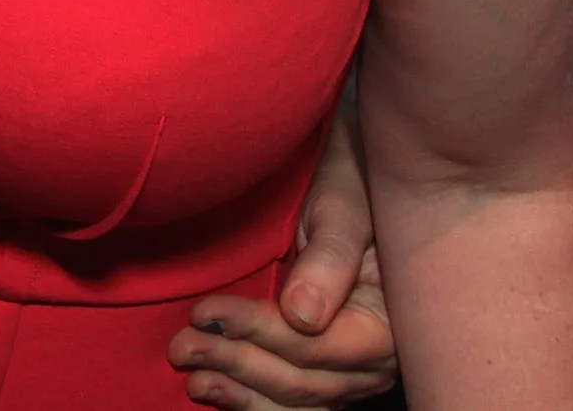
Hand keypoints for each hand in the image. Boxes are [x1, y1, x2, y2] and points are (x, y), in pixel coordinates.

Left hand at [170, 93, 395, 406]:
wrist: (361, 183)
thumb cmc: (351, 187)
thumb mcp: (343, 210)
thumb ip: (329, 259)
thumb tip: (302, 316)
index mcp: (390, 320)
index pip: (319, 346)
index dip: (260, 332)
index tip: (205, 312)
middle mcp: (379, 357)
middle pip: (305, 380)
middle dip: (239, 363)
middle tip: (182, 345)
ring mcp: (356, 370)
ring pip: (299, 398)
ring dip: (240, 391)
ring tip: (192, 376)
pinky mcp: (330, 370)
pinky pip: (297, 401)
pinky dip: (255, 402)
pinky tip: (215, 393)